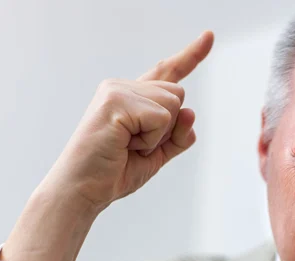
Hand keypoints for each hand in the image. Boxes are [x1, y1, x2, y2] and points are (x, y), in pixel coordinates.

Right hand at [0, 32, 213, 260]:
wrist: (85, 190)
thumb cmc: (115, 172)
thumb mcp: (157, 154)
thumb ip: (178, 135)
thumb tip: (192, 112)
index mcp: (133, 97)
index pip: (168, 72)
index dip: (191, 55)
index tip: (209, 36)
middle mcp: (123, 86)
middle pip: (178, 94)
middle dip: (169, 128)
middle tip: (136, 146)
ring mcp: (117, 90)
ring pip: (173, 105)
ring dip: (158, 136)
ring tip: (128, 146)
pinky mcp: (116, 101)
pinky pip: (161, 119)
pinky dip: (151, 140)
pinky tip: (125, 145)